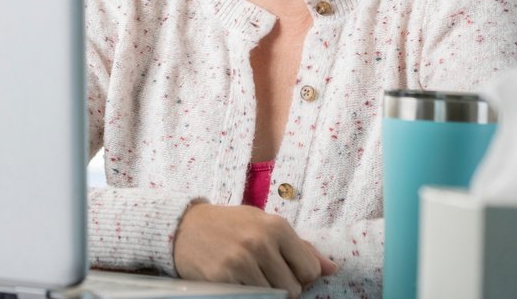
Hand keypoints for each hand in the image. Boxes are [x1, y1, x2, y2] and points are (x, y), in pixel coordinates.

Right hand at [172, 203, 337, 297]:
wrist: (183, 226)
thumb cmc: (229, 225)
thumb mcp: (263, 224)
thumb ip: (299, 246)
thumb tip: (333, 269)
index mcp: (276, 226)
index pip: (310, 269)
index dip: (300, 275)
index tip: (283, 268)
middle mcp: (261, 242)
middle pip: (294, 288)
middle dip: (281, 286)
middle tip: (262, 272)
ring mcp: (242, 261)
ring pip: (274, 297)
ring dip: (263, 292)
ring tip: (248, 275)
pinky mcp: (225, 277)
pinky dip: (246, 293)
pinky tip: (235, 280)